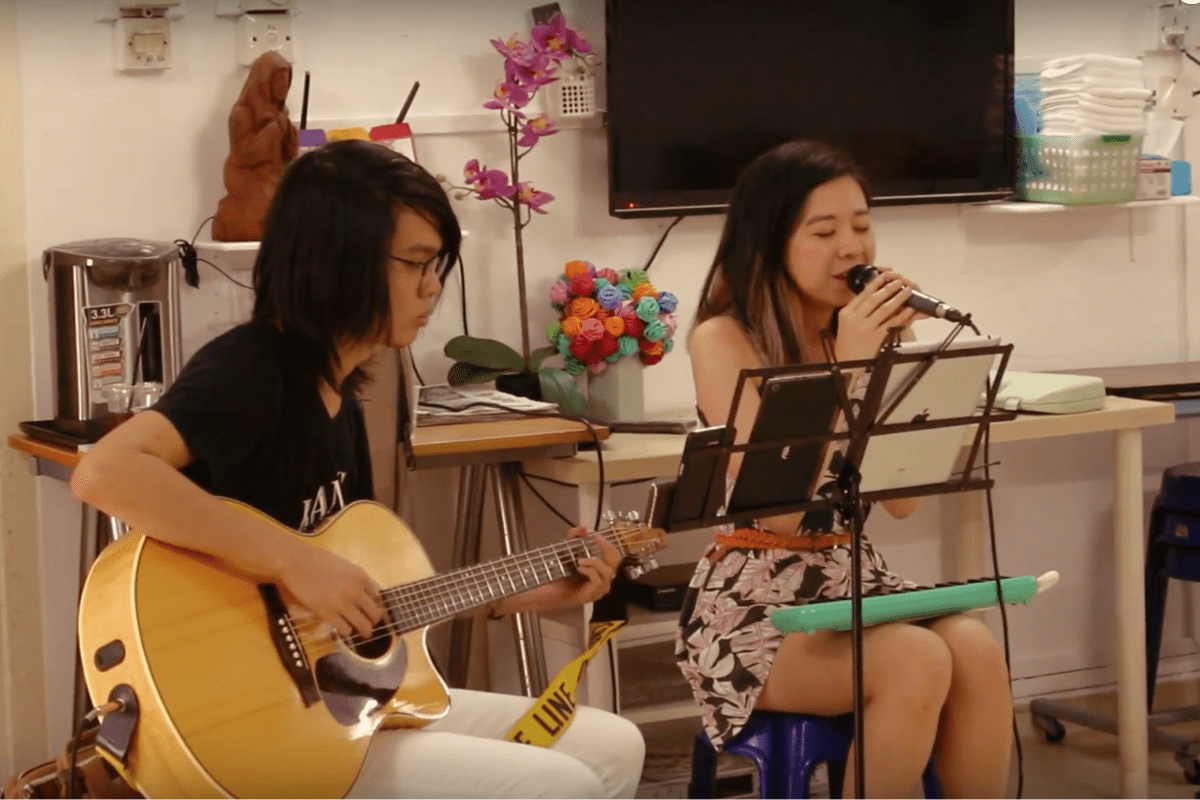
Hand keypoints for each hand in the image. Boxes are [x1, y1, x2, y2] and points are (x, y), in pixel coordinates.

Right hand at [277, 542, 383, 639]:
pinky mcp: (328, 614)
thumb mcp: (345, 566)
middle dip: (372, 622)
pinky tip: (342, 627)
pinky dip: (346, 631)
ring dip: (362, 630)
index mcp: (362, 577)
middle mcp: (356, 592)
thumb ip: (355, 580)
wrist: (297, 562)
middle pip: (375, 615)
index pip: (377, 598)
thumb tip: (361, 592)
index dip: (373, 606)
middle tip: (367, 625)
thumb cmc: (318, 560)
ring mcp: (343, 604)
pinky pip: (345, 629)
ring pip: (364, 626)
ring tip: (357, 631)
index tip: (368, 610)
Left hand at [493, 527, 620, 615]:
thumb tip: (584, 526)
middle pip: (616, 562)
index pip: (614, 556)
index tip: (596, 535)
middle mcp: (601, 580)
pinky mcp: (589, 596)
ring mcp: (596, 590)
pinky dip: (591, 571)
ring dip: (596, 562)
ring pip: (608, 572)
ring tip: (580, 559)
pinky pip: (598, 581)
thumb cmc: (553, 573)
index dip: (608, 544)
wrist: (538, 591)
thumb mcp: (565, 550)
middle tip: (595, 540)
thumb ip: (574, 537)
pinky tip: (579, 567)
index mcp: (599, 570)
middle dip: (607, 549)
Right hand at [835, 266, 920, 362]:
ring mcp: (865, 328)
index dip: (875, 284)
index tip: (883, 276)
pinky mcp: (874, 338)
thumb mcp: (846, 324)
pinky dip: (902, 315)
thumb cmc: (847, 344)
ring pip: (884, 309)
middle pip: (874, 299)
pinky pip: (891, 323)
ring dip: (898, 298)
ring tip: (907, 292)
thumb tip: (875, 297)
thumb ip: (857, 311)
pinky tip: (908, 310)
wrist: (846, 364)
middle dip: (889, 289)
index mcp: (846, 313)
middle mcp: (854, 318)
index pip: (862, 294)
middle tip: (899, 282)